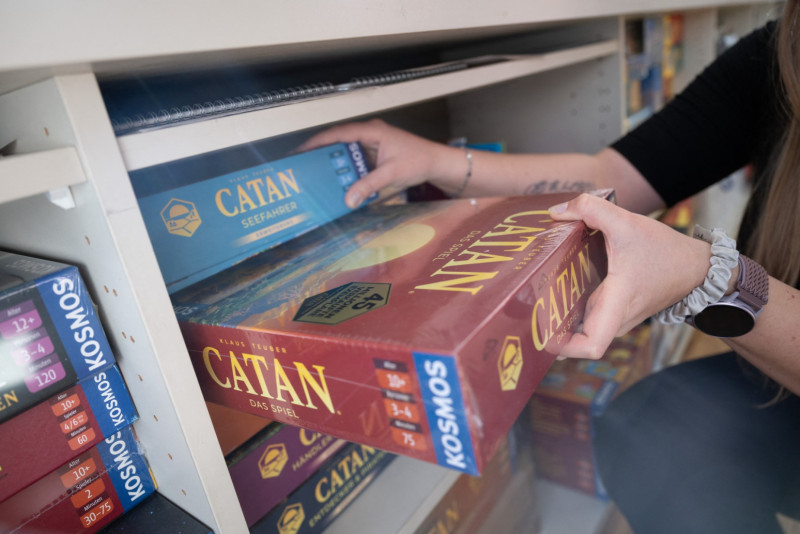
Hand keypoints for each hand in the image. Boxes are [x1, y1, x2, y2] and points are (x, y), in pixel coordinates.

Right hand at [299, 119, 454, 207]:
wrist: (436, 163)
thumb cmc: (419, 160)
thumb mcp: (392, 174)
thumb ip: (369, 185)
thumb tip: (349, 198)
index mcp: (372, 131)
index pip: (338, 133)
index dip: (318, 142)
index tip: (302, 150)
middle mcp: (369, 135)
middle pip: (338, 143)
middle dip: (322, 154)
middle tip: (305, 166)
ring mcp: (371, 146)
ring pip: (346, 154)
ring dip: (335, 165)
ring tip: (318, 177)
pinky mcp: (374, 156)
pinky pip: (355, 163)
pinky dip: (347, 172)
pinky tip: (339, 183)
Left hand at [548, 193, 711, 358]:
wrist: (696, 267)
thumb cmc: (664, 251)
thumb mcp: (627, 222)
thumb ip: (591, 209)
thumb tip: (557, 212)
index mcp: (617, 304)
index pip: (590, 346)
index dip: (564, 347)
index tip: (543, 332)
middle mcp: (614, 319)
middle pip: (576, 339)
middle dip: (549, 329)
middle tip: (524, 309)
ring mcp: (614, 318)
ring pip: (580, 327)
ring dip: (558, 316)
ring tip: (532, 296)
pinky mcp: (615, 310)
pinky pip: (587, 315)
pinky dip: (570, 305)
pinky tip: (554, 285)